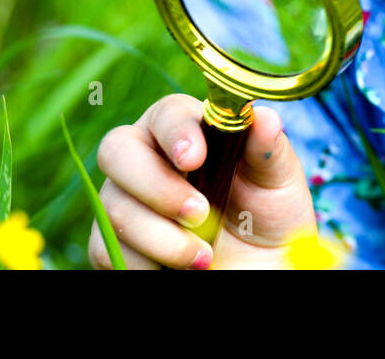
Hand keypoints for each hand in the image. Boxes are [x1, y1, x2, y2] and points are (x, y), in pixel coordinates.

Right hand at [88, 93, 317, 268]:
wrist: (257, 268)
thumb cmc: (266, 215)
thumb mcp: (278, 182)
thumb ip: (268, 150)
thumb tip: (264, 116)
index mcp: (186, 129)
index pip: (167, 113)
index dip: (176, 132)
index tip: (195, 158)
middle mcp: (146, 156)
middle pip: (116, 150)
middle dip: (157, 185)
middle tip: (199, 214)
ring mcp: (124, 198)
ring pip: (114, 206)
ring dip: (162, 237)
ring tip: (205, 256)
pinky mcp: (112, 241)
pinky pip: (106, 248)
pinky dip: (146, 263)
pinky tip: (181, 270)